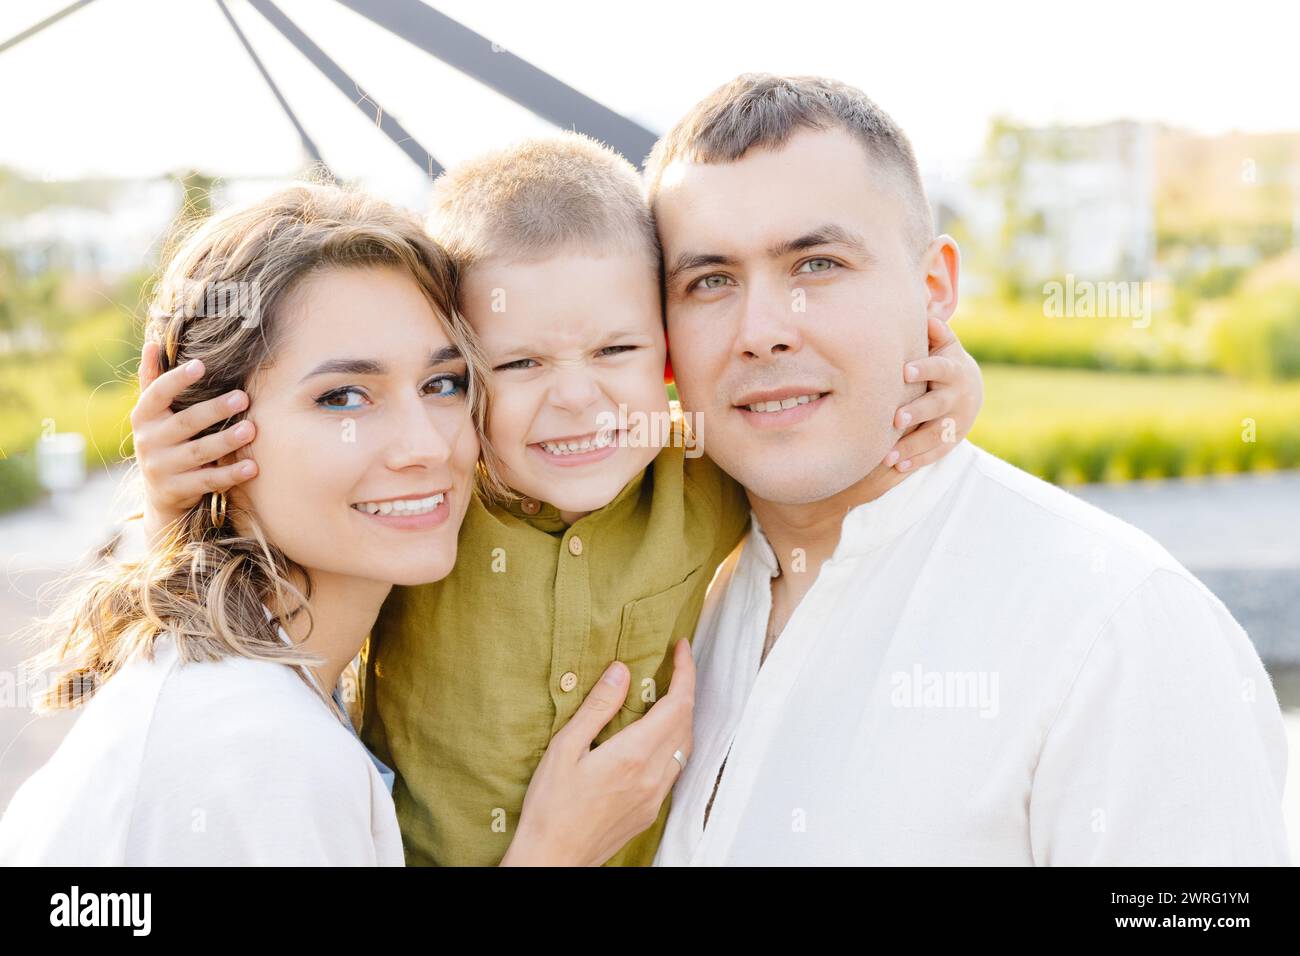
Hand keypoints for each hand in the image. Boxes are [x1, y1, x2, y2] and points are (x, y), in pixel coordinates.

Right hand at [132, 341, 258, 543]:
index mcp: (143, 417)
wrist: (159, 494)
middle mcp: (148, 441)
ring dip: (226, 440)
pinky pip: (208, 481)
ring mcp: (161, 468)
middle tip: (243, 397)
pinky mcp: (177, 490)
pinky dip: (230, 474)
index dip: (177, 379)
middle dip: (214, 410)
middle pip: (185, 422)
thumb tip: (151, 343)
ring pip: (198, 452)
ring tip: (251, 429)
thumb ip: (154, 381)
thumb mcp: (154, 414)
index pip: (158, 393)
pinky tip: (252, 466)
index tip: (201, 365)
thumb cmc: (165, 441)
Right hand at [501, 638, 694, 866]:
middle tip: (674, 666)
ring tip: (668, 696)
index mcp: (633, 755)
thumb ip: (597, 708)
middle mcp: (652, 776)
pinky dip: (674, 744)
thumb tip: (621, 671)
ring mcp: (655, 797)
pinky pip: (675, 770)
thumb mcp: (565, 748)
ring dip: (683, 717)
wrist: (552, 859)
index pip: (677, 704)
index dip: (686, 672)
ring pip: (685, 748)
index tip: (682, 648)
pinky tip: (656, 738)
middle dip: (686, 689)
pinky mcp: (651, 812)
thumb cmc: (550, 806)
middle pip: (687, 723)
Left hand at [885, 316, 982, 471]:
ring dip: (912, 446)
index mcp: (953, 371)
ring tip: (888, 456)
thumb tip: (926, 314)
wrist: (971, 390)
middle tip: (895, 420)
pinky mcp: (952, 440)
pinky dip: (917, 461)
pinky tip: (897, 467)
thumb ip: (935, 332)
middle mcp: (956, 397)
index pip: (940, 369)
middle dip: (917, 413)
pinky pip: (935, 453)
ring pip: (935, 435)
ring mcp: (956, 421)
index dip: (925, 369)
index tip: (905, 371)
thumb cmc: (944, 361)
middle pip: (937, 406)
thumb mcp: (945, 344)